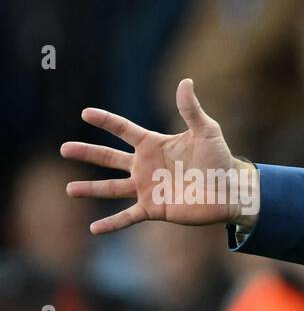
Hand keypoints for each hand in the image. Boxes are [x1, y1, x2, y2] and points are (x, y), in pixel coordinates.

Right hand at [62, 79, 256, 233]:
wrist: (231, 190)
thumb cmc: (221, 158)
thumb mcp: (206, 131)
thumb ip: (190, 109)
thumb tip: (185, 81)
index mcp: (154, 145)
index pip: (124, 129)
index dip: (106, 121)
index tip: (86, 113)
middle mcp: (146, 166)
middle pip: (109, 158)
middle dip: (88, 153)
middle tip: (64, 149)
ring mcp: (148, 188)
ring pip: (112, 188)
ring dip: (91, 189)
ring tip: (69, 189)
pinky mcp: (154, 208)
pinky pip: (128, 216)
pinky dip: (111, 223)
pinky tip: (93, 229)